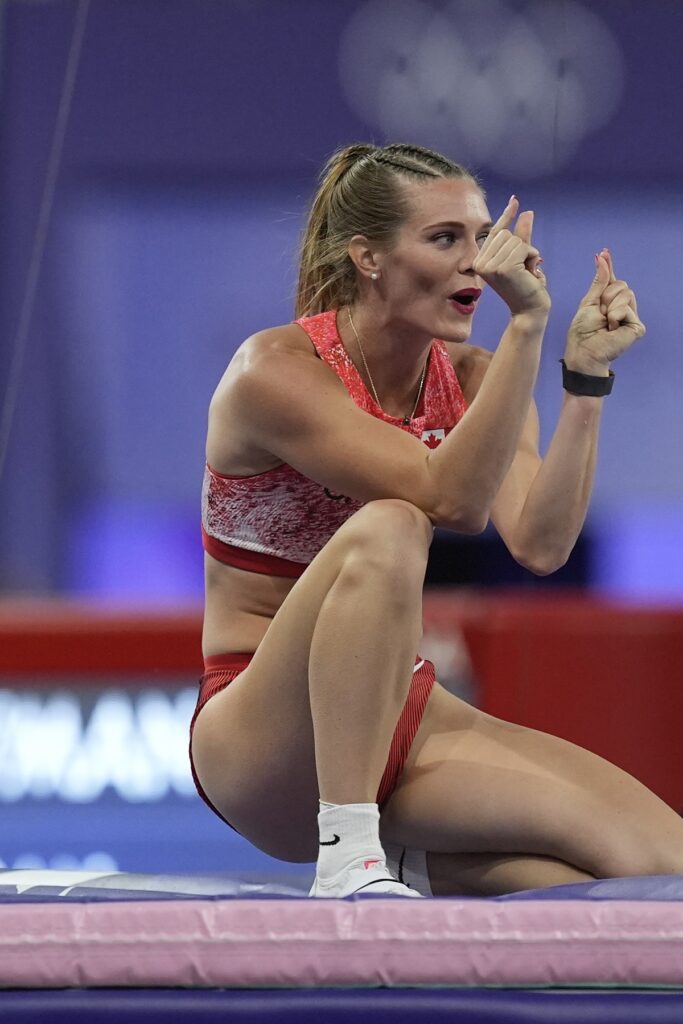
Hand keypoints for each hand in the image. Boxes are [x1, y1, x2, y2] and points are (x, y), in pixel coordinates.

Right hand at [473, 196, 549, 317]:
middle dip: (522, 247)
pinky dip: (532, 258)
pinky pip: (524, 248)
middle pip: (506, 234)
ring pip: (516, 241)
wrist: (529, 309)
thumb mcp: (522, 257)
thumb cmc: (526, 286)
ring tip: (526, 272)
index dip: (507, 216)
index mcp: (480, 261)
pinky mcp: (503, 268)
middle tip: (523, 269)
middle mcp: (480, 263)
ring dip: (528, 254)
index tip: (515, 200)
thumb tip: (527, 211)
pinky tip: (529, 273)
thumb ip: (523, 235)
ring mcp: (490, 266)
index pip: (494, 232)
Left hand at [564, 249, 645, 373]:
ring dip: (610, 307)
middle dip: (606, 296)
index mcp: (608, 301)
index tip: (604, 252)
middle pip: (621, 284)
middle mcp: (622, 306)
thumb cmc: (583, 332)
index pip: (611, 280)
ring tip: (605, 322)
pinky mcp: (637, 326)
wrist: (584, 352)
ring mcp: (631, 316)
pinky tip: (612, 328)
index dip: (608, 266)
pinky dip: (615, 316)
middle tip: (599, 314)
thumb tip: (602, 256)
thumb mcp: (589, 302)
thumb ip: (599, 281)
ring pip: (625, 293)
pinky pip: (626, 308)